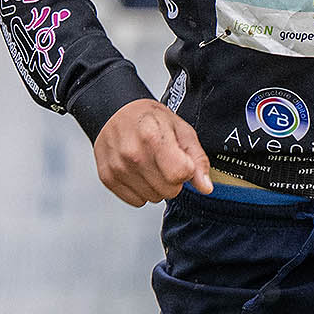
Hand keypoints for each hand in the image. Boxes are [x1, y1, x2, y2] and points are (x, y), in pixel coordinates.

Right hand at [93, 99, 213, 206]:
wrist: (115, 112)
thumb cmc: (152, 120)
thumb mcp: (182, 130)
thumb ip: (197, 159)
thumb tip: (205, 187)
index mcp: (152, 137)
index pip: (180, 174)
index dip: (186, 170)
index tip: (181, 159)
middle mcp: (132, 154)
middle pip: (168, 190)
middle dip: (173, 180)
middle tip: (165, 162)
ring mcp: (117, 167)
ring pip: (153, 198)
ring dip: (157, 186)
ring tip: (151, 164)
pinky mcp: (107, 178)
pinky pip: (137, 201)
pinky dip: (141, 190)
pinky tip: (138, 172)